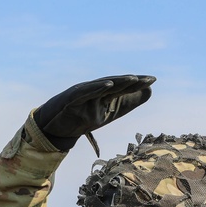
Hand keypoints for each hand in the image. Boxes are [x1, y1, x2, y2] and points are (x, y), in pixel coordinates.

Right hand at [33, 75, 155, 150]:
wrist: (53, 128)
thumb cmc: (80, 118)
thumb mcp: (108, 114)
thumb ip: (127, 103)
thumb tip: (150, 92)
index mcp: (102, 94)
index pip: (122, 88)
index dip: (136, 84)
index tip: (152, 80)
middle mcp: (93, 91)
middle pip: (114, 85)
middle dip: (131, 82)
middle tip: (149, 79)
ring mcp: (82, 95)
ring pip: (101, 87)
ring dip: (117, 82)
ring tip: (133, 78)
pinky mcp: (71, 100)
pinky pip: (85, 93)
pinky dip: (96, 88)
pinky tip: (108, 84)